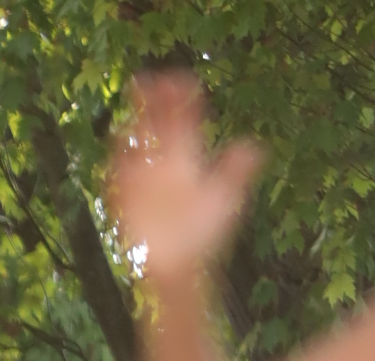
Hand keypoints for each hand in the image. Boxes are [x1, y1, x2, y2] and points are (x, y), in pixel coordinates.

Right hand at [106, 72, 261, 284]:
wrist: (180, 265)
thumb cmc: (203, 232)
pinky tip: (121, 151)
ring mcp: (144, 177)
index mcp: (187, 154)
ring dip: (131, 127)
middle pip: (156, 121)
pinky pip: (120, 173)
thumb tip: (254, 147)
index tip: (180, 80)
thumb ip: (235, 172)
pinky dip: (120, 161)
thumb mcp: (225, 200)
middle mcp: (165, 160)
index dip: (181, 95)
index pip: (183, 116)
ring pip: (135, 142)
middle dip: (151, 99)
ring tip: (128, 122)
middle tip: (144, 80)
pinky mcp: (127, 197)